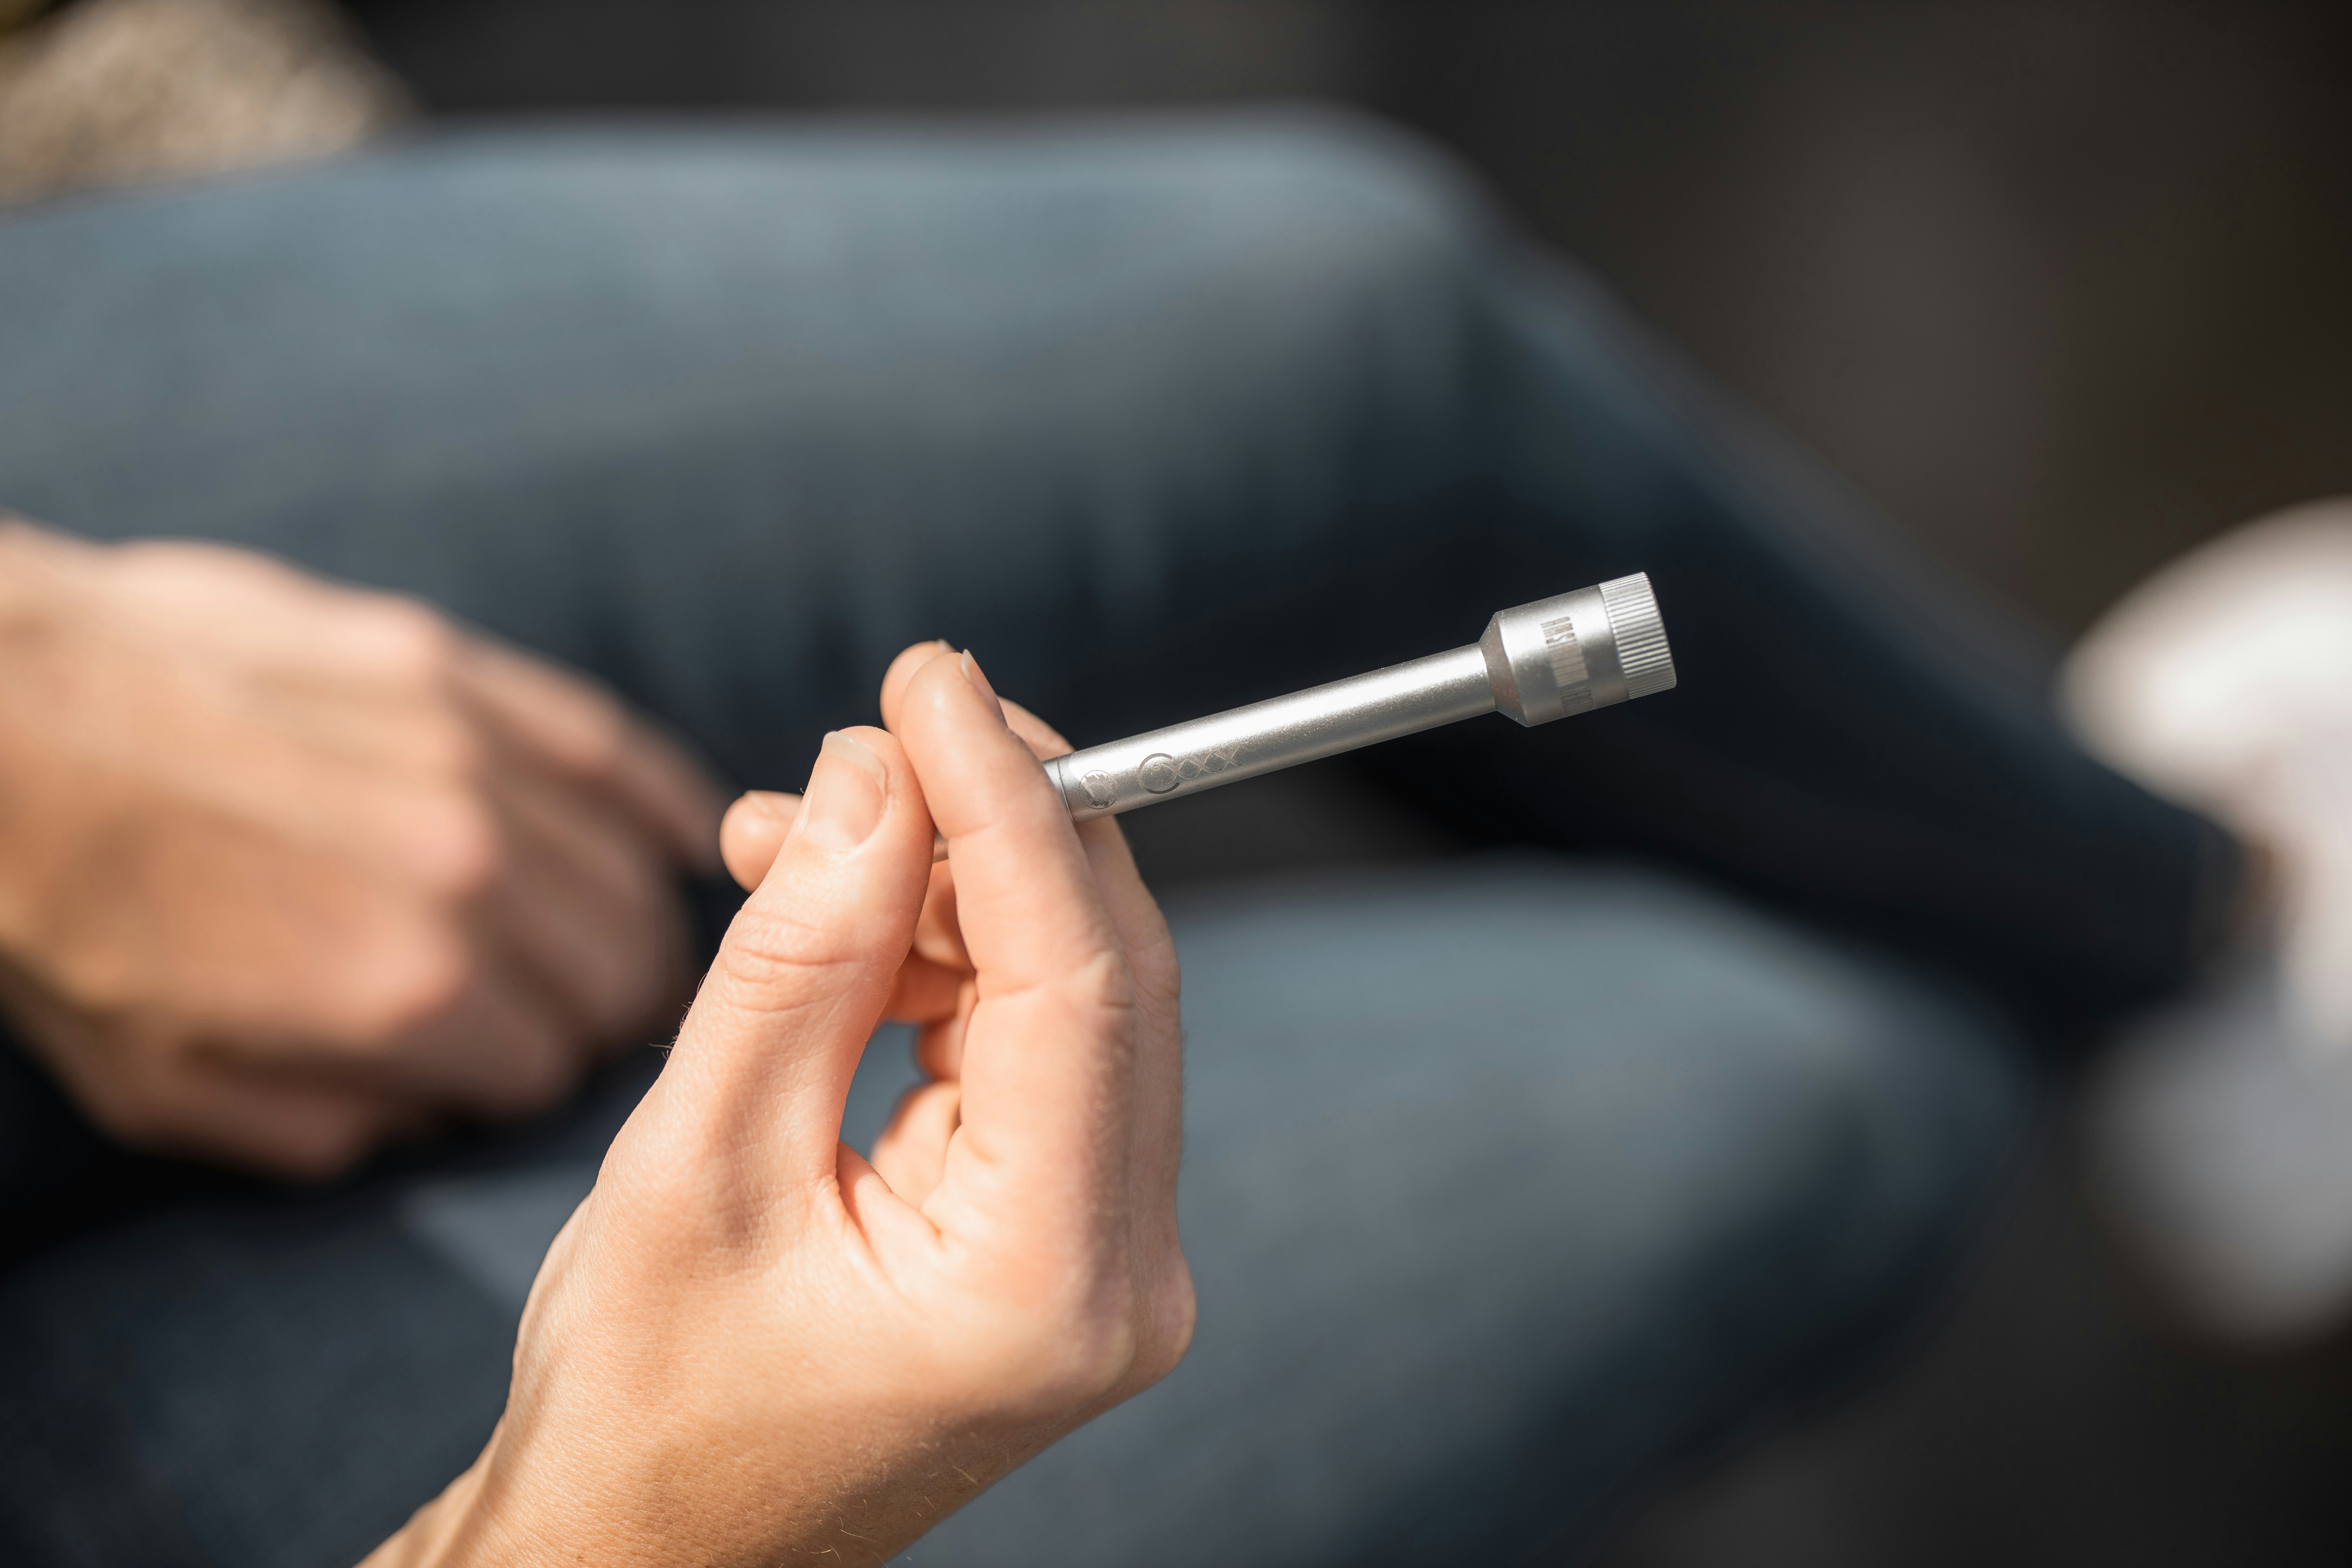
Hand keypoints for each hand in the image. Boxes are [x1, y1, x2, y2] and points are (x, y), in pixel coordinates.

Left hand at [0, 518, 720, 1176]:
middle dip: (604, 1009)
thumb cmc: (69, 916)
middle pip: (628, 971)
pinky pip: (614, 746)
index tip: (498, 1073)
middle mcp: (471, 878)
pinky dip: (666, 801)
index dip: (530, 1082)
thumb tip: (430, 1121)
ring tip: (611, 934)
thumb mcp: (169, 1090)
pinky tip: (685, 835)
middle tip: (565, 1011)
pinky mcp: (459, 674)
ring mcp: (475, 762)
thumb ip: (327, 1128)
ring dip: (637, 916)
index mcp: (407, 994)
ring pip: (636, 869)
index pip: (558, 1069)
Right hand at [368, 646, 1190, 1566]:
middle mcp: (1121, 1274)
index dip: (1009, 801)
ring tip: (792, 838)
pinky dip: (939, 959)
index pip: (1076, 976)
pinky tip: (836, 911)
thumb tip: (879, 774)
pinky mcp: (1062, 1229)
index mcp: (1048, 1283)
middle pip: (1105, 971)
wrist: (647, 1546)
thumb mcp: (699, 1159)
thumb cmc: (646, 1400)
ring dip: (943, 888)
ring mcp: (1105, 1256)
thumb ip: (800, 958)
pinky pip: (1029, 1042)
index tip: (933, 678)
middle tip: (868, 734)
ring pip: (1069, 990)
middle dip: (987, 828)